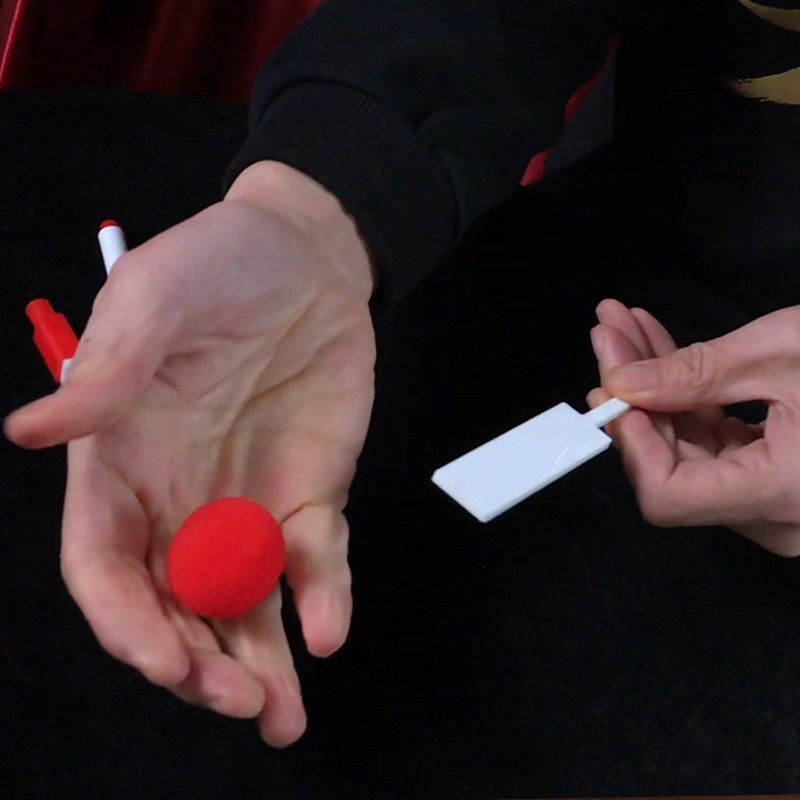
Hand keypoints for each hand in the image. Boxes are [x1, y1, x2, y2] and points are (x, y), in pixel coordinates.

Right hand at [4, 161, 376, 744]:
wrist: (306, 259)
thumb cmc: (216, 265)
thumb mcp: (154, 300)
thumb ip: (107, 370)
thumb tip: (32, 429)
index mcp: (122, 465)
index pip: (106, 568)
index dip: (129, 624)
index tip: (167, 661)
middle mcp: (179, 499)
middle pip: (176, 607)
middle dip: (201, 667)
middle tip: (242, 702)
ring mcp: (247, 503)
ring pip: (245, 606)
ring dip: (262, 666)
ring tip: (284, 718)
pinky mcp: (308, 494)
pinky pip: (314, 561)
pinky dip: (322, 599)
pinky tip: (328, 629)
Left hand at [587, 299, 799, 557]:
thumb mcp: (787, 352)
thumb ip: (695, 374)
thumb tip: (623, 384)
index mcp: (786, 494)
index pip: (669, 495)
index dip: (630, 441)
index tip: (611, 386)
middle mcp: (779, 517)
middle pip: (672, 467)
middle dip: (634, 395)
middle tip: (610, 335)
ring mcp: (780, 504)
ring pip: (691, 451)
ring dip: (656, 389)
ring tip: (628, 330)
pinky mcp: (782, 482)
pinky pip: (720, 446)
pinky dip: (691, 400)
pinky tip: (665, 352)